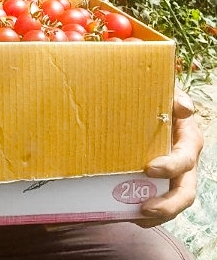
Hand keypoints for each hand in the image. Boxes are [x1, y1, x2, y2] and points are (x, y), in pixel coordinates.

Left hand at [139, 86, 203, 225]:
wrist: (150, 106)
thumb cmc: (161, 100)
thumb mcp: (169, 95)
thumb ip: (176, 98)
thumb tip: (185, 108)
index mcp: (188, 143)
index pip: (185, 161)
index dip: (171, 167)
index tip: (149, 168)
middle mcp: (184, 165)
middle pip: (184, 194)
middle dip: (168, 206)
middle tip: (144, 209)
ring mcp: (172, 177)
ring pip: (171, 204)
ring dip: (155, 215)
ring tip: (134, 217)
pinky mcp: (157, 183)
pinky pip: (154, 202)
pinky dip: (140, 211)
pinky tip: (123, 213)